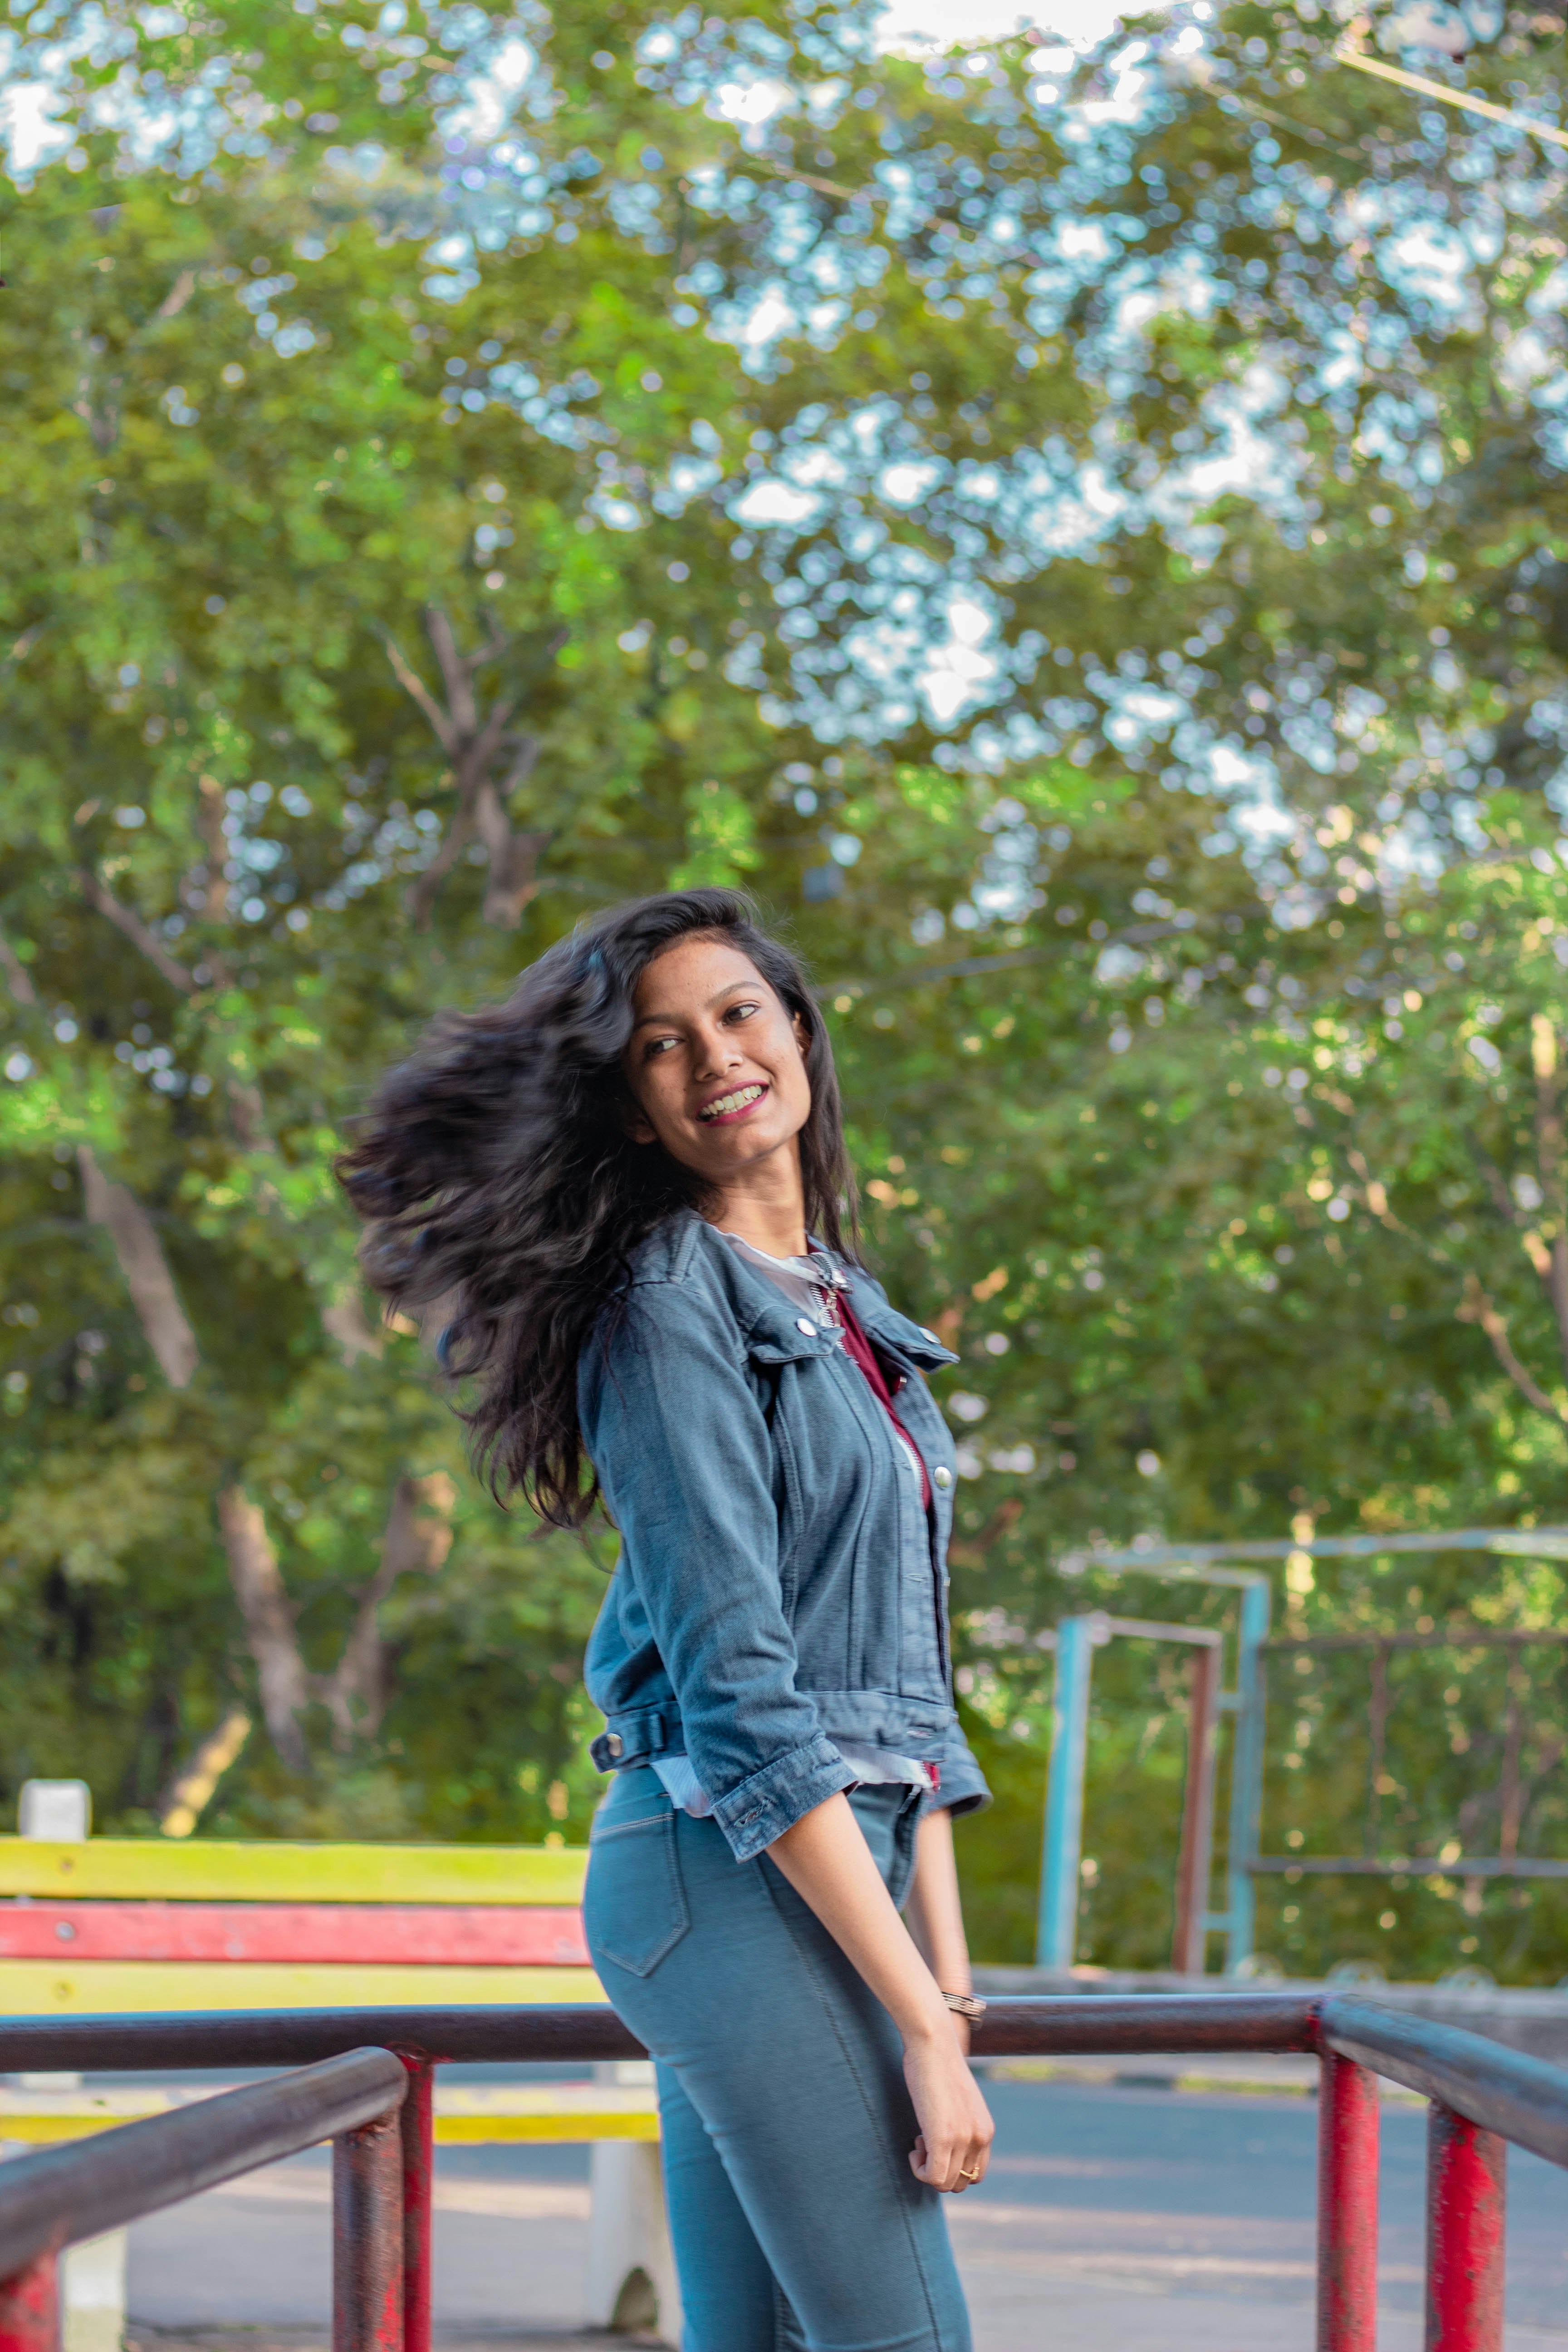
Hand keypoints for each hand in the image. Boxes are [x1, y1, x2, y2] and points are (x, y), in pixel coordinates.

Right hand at [902, 2016, 993, 2193]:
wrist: (933, 2043)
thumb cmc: (939, 2066)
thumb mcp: (960, 2101)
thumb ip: (962, 2124)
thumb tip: (946, 2143)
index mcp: (986, 2130)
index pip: (976, 2174)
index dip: (953, 2168)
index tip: (936, 2144)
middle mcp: (980, 2138)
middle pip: (961, 2183)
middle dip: (940, 2171)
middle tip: (924, 2142)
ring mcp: (964, 2139)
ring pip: (946, 2183)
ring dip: (928, 2169)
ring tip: (919, 2140)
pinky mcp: (943, 2138)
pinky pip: (934, 2178)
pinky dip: (920, 2170)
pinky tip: (914, 2147)